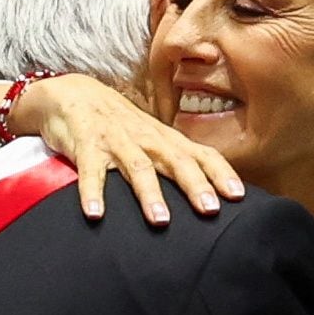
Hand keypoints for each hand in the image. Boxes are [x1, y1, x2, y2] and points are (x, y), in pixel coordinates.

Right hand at [13, 74, 243, 224]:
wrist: (74, 93)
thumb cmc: (120, 125)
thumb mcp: (151, 140)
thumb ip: (174, 163)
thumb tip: (207, 195)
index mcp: (166, 140)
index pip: (201, 154)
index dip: (220, 173)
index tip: (239, 196)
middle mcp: (146, 139)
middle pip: (176, 161)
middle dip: (194, 186)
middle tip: (210, 210)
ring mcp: (117, 141)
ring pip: (137, 168)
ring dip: (149, 194)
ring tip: (160, 221)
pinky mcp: (86, 145)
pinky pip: (90, 171)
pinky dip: (92, 192)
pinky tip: (96, 214)